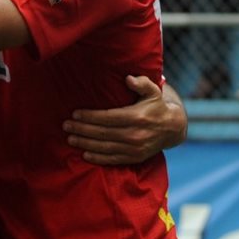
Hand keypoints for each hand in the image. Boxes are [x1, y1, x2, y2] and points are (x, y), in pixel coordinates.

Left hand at [63, 75, 185, 165]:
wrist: (172, 128)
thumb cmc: (156, 106)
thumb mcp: (153, 91)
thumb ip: (141, 83)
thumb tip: (128, 78)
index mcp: (137, 117)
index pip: (108, 118)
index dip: (90, 116)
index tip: (75, 113)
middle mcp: (135, 135)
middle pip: (103, 133)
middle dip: (82, 129)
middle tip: (66, 126)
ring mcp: (135, 148)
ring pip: (105, 147)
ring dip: (85, 143)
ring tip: (70, 139)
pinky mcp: (135, 158)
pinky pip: (113, 159)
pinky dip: (98, 158)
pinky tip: (84, 154)